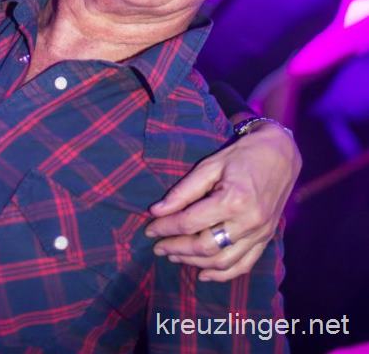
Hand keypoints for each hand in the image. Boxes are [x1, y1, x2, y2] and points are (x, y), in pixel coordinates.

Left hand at [145, 121, 300, 280]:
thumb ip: (184, 190)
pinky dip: (222, 273)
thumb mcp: (210, 165)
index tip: (149, 228)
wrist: (280, 155)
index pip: (190, 222)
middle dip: (176, 248)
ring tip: (173, 256)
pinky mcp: (266, 239)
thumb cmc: (242, 156)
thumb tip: (157, 211)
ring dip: (194, 262)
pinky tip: (203, 272)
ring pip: (222, 261)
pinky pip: (243, 265)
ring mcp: (260, 234)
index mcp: (232, 200)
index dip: (166, 227)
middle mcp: (248, 222)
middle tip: (157, 246)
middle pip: (204, 246)